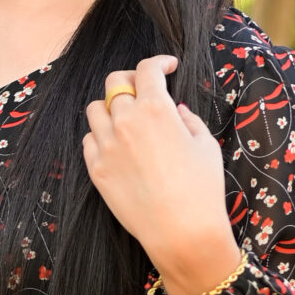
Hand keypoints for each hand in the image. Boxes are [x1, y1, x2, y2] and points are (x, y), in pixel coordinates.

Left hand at [82, 55, 240, 294]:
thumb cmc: (202, 189)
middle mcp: (125, 121)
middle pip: (115, 82)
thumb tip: (175, 110)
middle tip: (144, 89)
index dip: (159, 62)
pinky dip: (101, 136)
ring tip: (126, 118)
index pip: (147, 69)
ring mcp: (107, 145)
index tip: (168, 66)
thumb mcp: (206, 146)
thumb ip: (188, 119)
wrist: (181, 232)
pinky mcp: (96, 169)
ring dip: (110, 107)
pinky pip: (89, 140)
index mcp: (156, 109)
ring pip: (95, 109)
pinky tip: (117, 144)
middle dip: (131, 79)